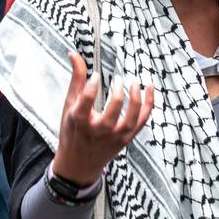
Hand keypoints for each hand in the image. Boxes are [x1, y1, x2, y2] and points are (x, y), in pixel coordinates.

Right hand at [52, 52, 153, 186]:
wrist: (78, 165)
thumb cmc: (72, 131)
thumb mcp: (69, 105)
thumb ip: (76, 79)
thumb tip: (74, 54)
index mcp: (80, 120)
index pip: (87, 100)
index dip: (93, 83)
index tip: (96, 75)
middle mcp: (99, 130)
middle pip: (113, 108)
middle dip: (117, 91)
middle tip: (117, 80)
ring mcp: (115, 136)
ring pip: (132, 117)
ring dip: (137, 97)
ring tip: (135, 81)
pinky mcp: (126, 139)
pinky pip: (142, 121)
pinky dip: (149, 104)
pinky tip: (149, 88)